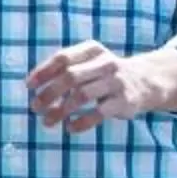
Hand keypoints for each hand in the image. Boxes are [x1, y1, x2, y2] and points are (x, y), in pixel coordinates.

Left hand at [25, 42, 176, 131]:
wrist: (147, 81)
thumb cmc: (106, 74)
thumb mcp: (90, 63)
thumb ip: (66, 69)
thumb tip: (33, 87)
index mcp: (93, 50)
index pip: (63, 58)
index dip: (43, 72)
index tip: (29, 86)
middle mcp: (105, 62)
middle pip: (70, 76)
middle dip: (49, 93)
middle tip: (34, 107)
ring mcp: (116, 81)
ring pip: (82, 96)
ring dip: (61, 110)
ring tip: (47, 122)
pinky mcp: (124, 101)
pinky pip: (98, 113)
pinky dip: (81, 122)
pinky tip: (69, 128)